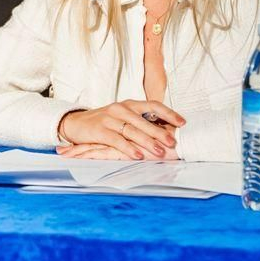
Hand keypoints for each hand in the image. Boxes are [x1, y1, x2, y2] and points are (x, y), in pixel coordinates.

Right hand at [57, 100, 184, 159]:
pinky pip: (117, 140)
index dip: (169, 113)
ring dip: (147, 142)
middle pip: (144, 120)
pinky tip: (138, 156)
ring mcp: (109, 118)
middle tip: (173, 142)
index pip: (153, 105)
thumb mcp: (123, 118)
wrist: (76, 123)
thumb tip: (166, 133)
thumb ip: (141, 122)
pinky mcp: (100, 130)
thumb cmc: (105, 123)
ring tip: (160, 152)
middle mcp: (121, 108)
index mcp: (130, 104)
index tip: (183, 123)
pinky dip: (128, 148)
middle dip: (160, 132)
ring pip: (132, 130)